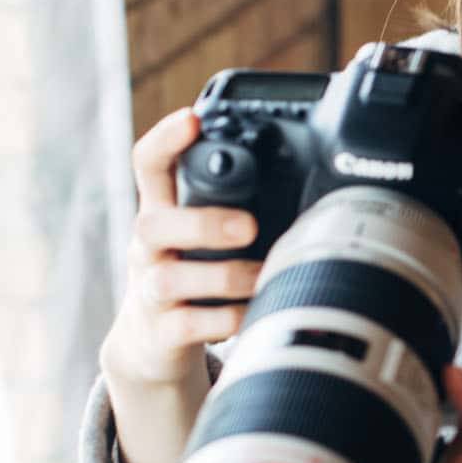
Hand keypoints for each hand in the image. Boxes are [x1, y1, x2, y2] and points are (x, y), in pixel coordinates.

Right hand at [100, 106, 263, 388]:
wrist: (153, 343)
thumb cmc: (193, 274)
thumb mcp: (202, 234)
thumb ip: (235, 206)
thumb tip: (314, 180)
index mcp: (161, 212)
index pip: (147, 165)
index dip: (165, 139)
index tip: (192, 119)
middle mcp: (148, 249)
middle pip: (150, 225)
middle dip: (202, 223)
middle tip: (250, 226)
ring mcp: (149, 292)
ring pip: (168, 280)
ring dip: (224, 276)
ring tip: (263, 276)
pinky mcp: (161, 332)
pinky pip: (187, 325)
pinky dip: (225, 320)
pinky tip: (253, 314)